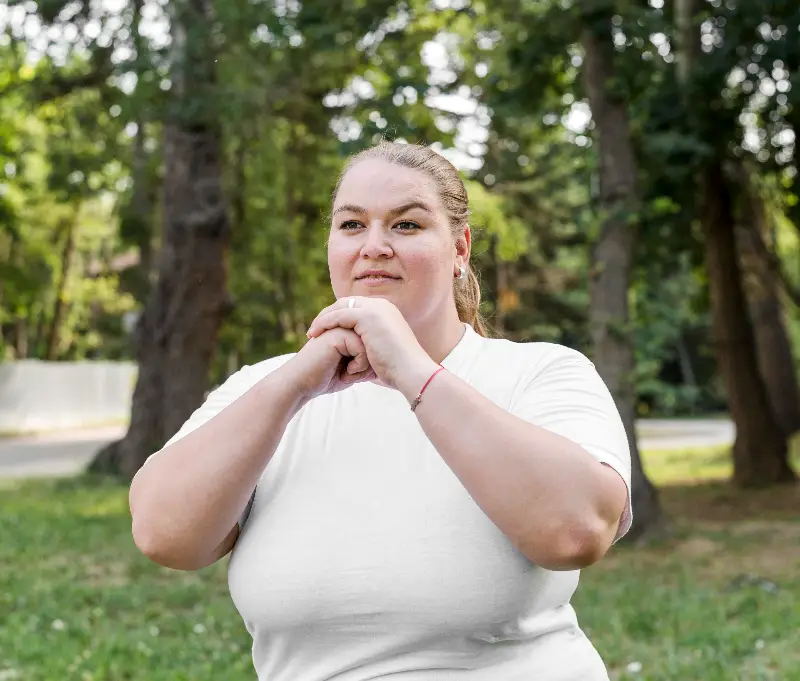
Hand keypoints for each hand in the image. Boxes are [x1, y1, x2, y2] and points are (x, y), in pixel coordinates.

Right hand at [286, 327, 376, 400]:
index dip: (368, 365)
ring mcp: (341, 327)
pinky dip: (358, 367)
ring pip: (370, 347)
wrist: (301, 384)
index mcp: (350, 330)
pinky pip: (362, 350)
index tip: (353, 373)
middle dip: (367, 365)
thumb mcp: (353, 369)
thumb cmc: (326, 379)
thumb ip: (368, 359)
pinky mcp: (337, 334)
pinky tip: (344, 372)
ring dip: (363, 367)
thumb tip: (389, 360)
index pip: (374, 345)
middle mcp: (347, 326)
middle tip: (350, 374)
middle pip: (374, 345)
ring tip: (347, 373)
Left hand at [305, 297, 436, 392]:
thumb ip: (372, 346)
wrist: (411, 371)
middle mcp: (381, 305)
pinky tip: (315, 334)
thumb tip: (360, 354)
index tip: (326, 331)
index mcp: (387, 312)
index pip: (356, 307)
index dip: (339, 317)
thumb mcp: (384, 352)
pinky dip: (325, 323)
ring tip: (311, 334)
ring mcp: (375, 308)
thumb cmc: (399, 370)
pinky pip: (338, 315)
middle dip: (328, 315)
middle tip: (314, 330)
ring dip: (323, 319)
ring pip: (340, 307)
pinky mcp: (367, 316)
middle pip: (346, 303)